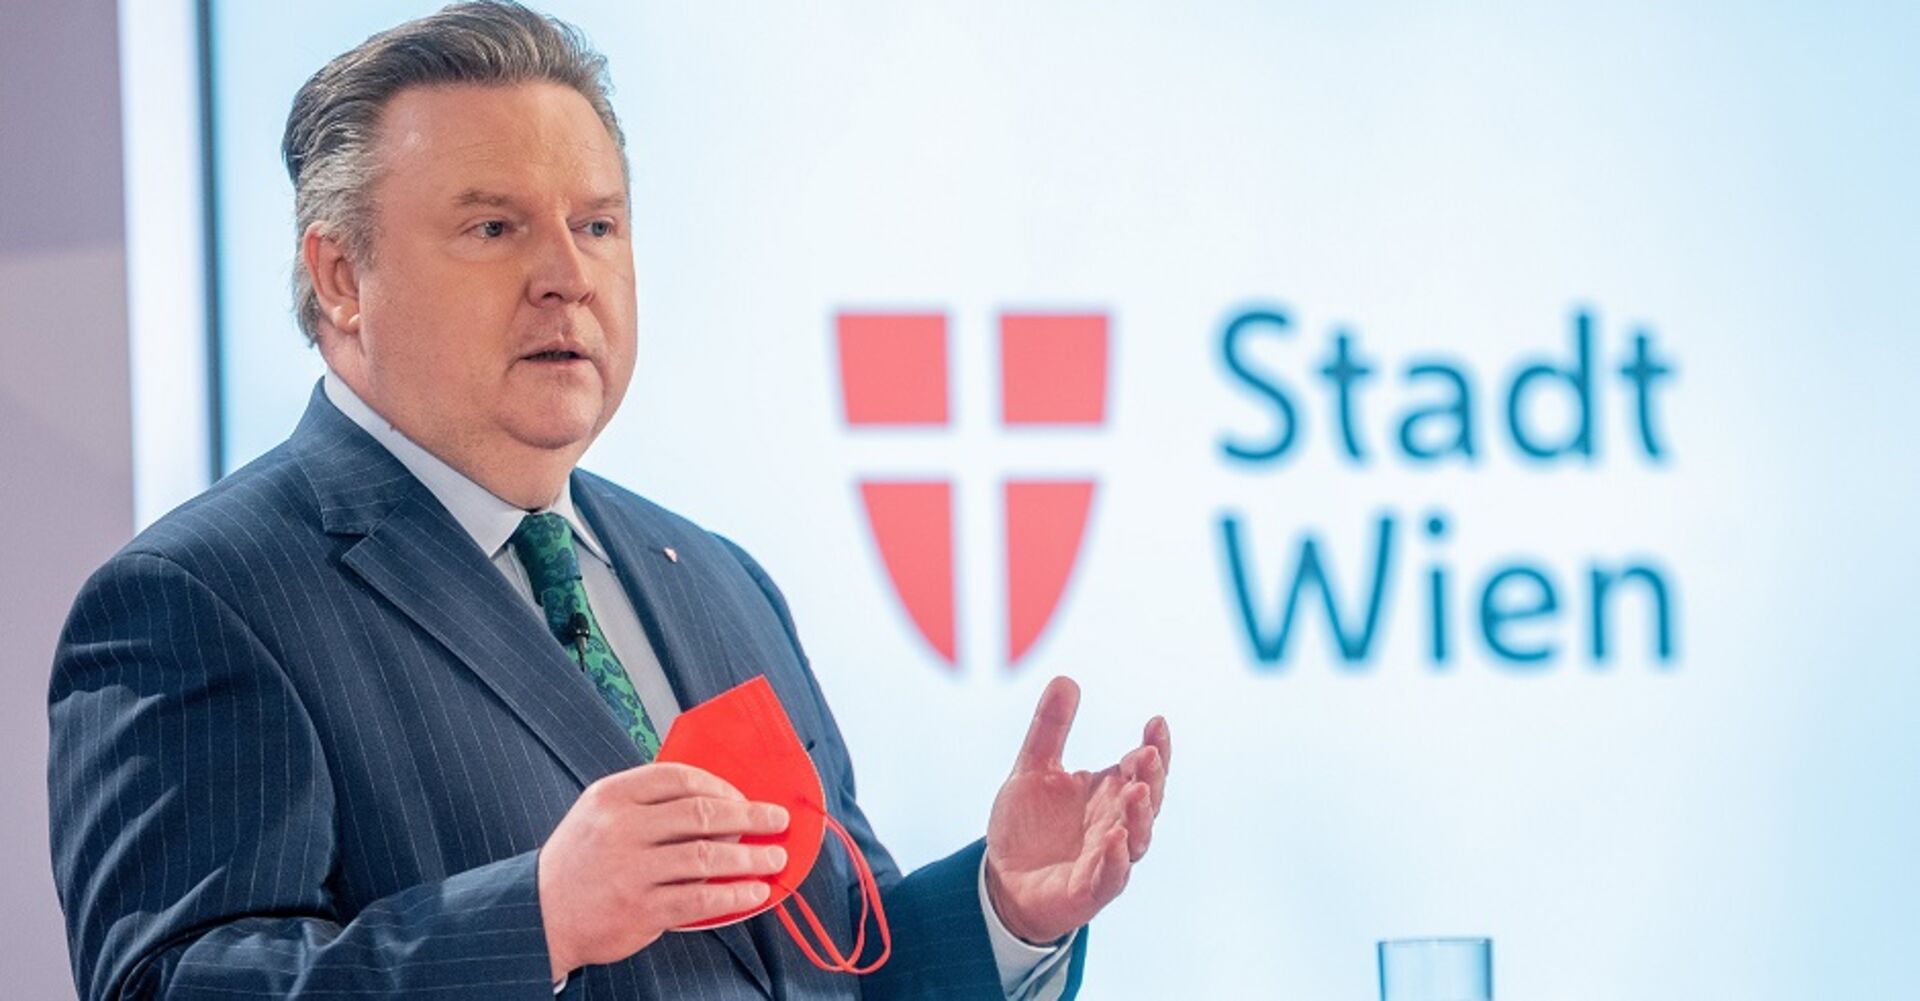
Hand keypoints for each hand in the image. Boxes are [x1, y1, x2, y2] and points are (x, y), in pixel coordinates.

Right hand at [537, 762, 791, 979]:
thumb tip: (715, 800)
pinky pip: (700, 897)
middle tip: (776, 820)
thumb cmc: (579, 861)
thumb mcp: (599, 815)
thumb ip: (647, 803)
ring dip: (750, 857)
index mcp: (612, 796)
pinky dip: (734, 894)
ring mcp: (631, 870)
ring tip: (774, 858)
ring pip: (706, 855)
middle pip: (701, 813)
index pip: (679, 778)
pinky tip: (754, 891)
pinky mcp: (640, 909)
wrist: (539, 914)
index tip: (744, 796)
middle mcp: (621, 828)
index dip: (720, 786)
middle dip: (749, 815)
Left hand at [984, 676, 1170, 944]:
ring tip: (1137, 791)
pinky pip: (1109, 877)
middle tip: (1147, 754)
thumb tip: (1066, 679)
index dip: (1154, 746)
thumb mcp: (1032, 769)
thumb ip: (1050, 729)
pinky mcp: (1089, 890)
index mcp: (1109, 793)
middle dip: (1151, 778)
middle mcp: (1115, 823)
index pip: (1141, 768)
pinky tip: (1114, 840)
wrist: (1002, 880)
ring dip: (1139, 816)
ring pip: (1136, 839)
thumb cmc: (1028, 826)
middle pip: (1147, 800)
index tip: (1156, 722)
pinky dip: (1115, 860)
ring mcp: (1106, 858)